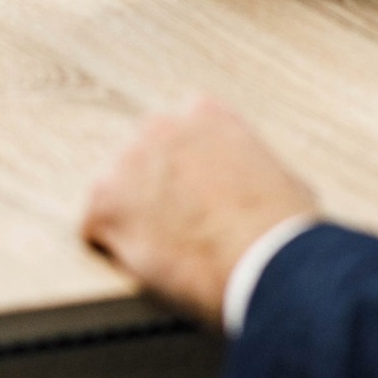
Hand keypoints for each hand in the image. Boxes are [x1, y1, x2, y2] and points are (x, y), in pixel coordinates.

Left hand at [81, 95, 320, 328]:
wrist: (265, 260)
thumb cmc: (283, 227)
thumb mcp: (283, 178)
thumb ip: (253, 170)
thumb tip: (262, 191)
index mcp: (205, 113)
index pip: (179, 133)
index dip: (185, 170)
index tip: (194, 195)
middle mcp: (160, 127)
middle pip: (142, 158)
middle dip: (154, 188)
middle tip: (176, 225)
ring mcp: (128, 164)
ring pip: (116, 191)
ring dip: (132, 217)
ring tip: (161, 250)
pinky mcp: (106, 205)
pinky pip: (93, 227)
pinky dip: (111, 248)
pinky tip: (140, 264)